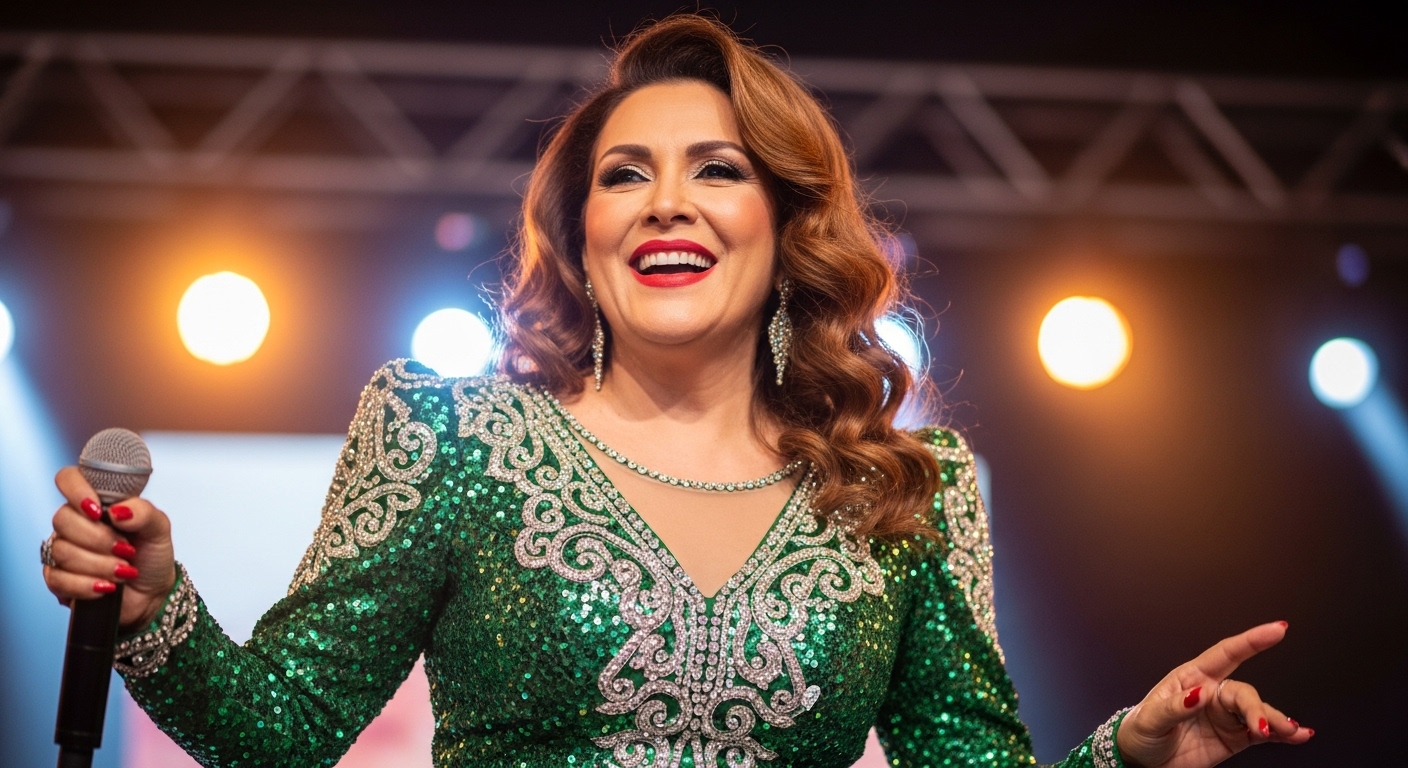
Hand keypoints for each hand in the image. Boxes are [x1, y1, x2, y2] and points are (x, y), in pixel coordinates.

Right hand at [42, 466, 176, 629]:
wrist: (152, 594)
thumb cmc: (152, 556)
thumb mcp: (160, 529)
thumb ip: (144, 512)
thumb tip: (117, 510)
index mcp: (96, 503)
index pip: (68, 479)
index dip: (76, 490)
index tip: (98, 510)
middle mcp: (74, 524)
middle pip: (62, 519)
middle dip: (99, 539)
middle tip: (126, 550)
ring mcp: (62, 550)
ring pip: (62, 551)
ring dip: (100, 565)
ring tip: (124, 571)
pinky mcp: (57, 579)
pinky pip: (58, 578)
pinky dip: (88, 585)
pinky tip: (108, 587)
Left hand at [1115, 622, 1311, 767]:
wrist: (1141, 762)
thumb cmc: (1140, 732)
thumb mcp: (1149, 718)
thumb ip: (1174, 707)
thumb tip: (1199, 694)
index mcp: (1191, 678)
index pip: (1225, 654)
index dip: (1252, 640)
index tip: (1277, 630)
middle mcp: (1212, 693)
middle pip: (1243, 692)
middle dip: (1256, 708)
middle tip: (1262, 727)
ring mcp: (1224, 715)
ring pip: (1257, 711)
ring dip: (1275, 720)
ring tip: (1287, 731)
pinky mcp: (1234, 737)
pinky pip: (1262, 732)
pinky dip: (1282, 733)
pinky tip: (1298, 735)